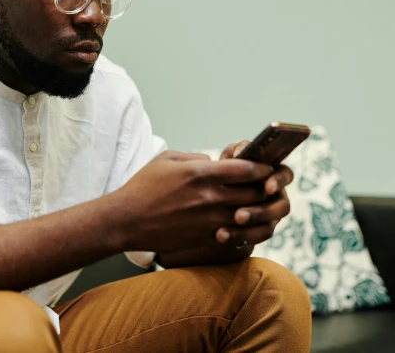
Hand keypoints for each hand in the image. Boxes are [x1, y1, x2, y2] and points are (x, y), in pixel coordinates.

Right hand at [113, 150, 272, 252]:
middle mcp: (209, 197)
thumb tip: (216, 162)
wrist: (126, 221)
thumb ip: (196, 157)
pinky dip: (242, 226)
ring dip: (257, 209)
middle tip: (267, 185)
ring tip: (257, 204)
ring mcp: (209, 220)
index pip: (247, 169)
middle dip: (264, 187)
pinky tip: (240, 220)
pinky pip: (235, 233)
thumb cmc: (143, 186)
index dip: (261, 167)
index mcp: (201, 173)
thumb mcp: (168, 159)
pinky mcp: (205, 238)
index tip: (265, 166)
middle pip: (254, 193)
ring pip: (248, 215)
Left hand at [215, 140, 293, 246]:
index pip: (286, 175)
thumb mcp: (230, 158)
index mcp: (274, 175)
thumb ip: (237, 151)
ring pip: (268, 228)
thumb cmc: (226, 169)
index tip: (267, 187)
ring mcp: (270, 217)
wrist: (211, 194)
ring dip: (248, 229)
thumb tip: (240, 152)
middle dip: (260, 212)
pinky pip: (254, 240)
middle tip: (238, 215)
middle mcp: (277, 197)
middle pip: (281, 208)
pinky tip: (220, 236)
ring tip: (225, 230)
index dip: (279, 181)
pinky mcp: (257, 232)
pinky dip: (237, 238)